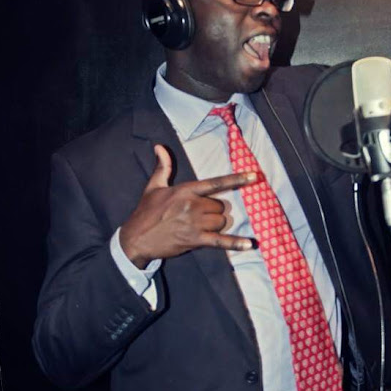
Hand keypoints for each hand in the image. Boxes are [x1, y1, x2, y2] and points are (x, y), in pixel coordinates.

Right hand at [119, 144, 257, 267]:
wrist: (136, 238)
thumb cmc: (146, 212)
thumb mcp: (153, 187)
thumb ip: (163, 167)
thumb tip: (160, 146)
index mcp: (185, 190)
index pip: (216, 183)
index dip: (237, 179)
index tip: (254, 176)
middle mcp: (192, 205)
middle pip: (219, 206)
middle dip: (213, 211)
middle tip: (197, 215)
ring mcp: (195, 224)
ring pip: (221, 222)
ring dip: (216, 224)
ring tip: (199, 226)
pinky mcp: (195, 240)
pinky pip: (220, 241)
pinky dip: (236, 243)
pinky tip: (250, 244)